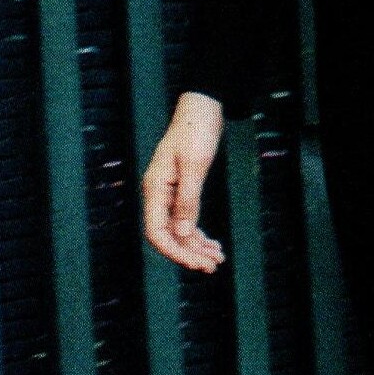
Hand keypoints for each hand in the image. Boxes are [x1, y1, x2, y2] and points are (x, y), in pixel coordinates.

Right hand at [143, 93, 226, 271]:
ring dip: (196, 247)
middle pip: (168, 236)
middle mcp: (158, 195)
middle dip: (189, 254)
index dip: (175, 252)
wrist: (201, 108)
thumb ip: (187, 200)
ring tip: (218, 259)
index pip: (157, 233)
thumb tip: (182, 234)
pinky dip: (199, 234)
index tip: (197, 264)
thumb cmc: (196, 131)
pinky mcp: (180, 191)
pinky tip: (214, 245)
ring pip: (178, 231)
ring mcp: (168, 194)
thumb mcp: (195, 165)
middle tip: (213, 266)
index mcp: (155, 189)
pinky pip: (185, 220)